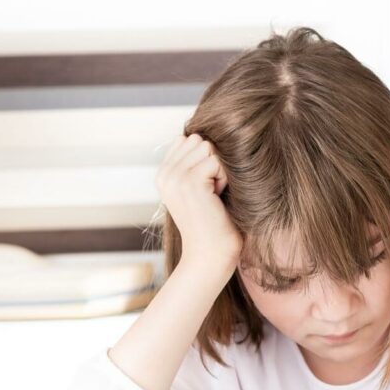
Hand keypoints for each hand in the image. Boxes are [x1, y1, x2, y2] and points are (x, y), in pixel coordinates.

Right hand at [155, 132, 241, 261]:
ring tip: (215, 194)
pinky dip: (225, 177)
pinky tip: (218, 196)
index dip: (206, 159)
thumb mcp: (201, 190)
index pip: (188, 140)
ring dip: (221, 169)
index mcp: (164, 174)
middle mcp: (165, 173)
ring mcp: (175, 176)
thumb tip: (202, 135)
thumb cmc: (214, 225)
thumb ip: (196, 164)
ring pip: (209, 147)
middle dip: (214, 162)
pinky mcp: (189, 181)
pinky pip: (217, 160)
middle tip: (213, 191)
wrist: (210, 255)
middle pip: (200, 140)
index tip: (208, 186)